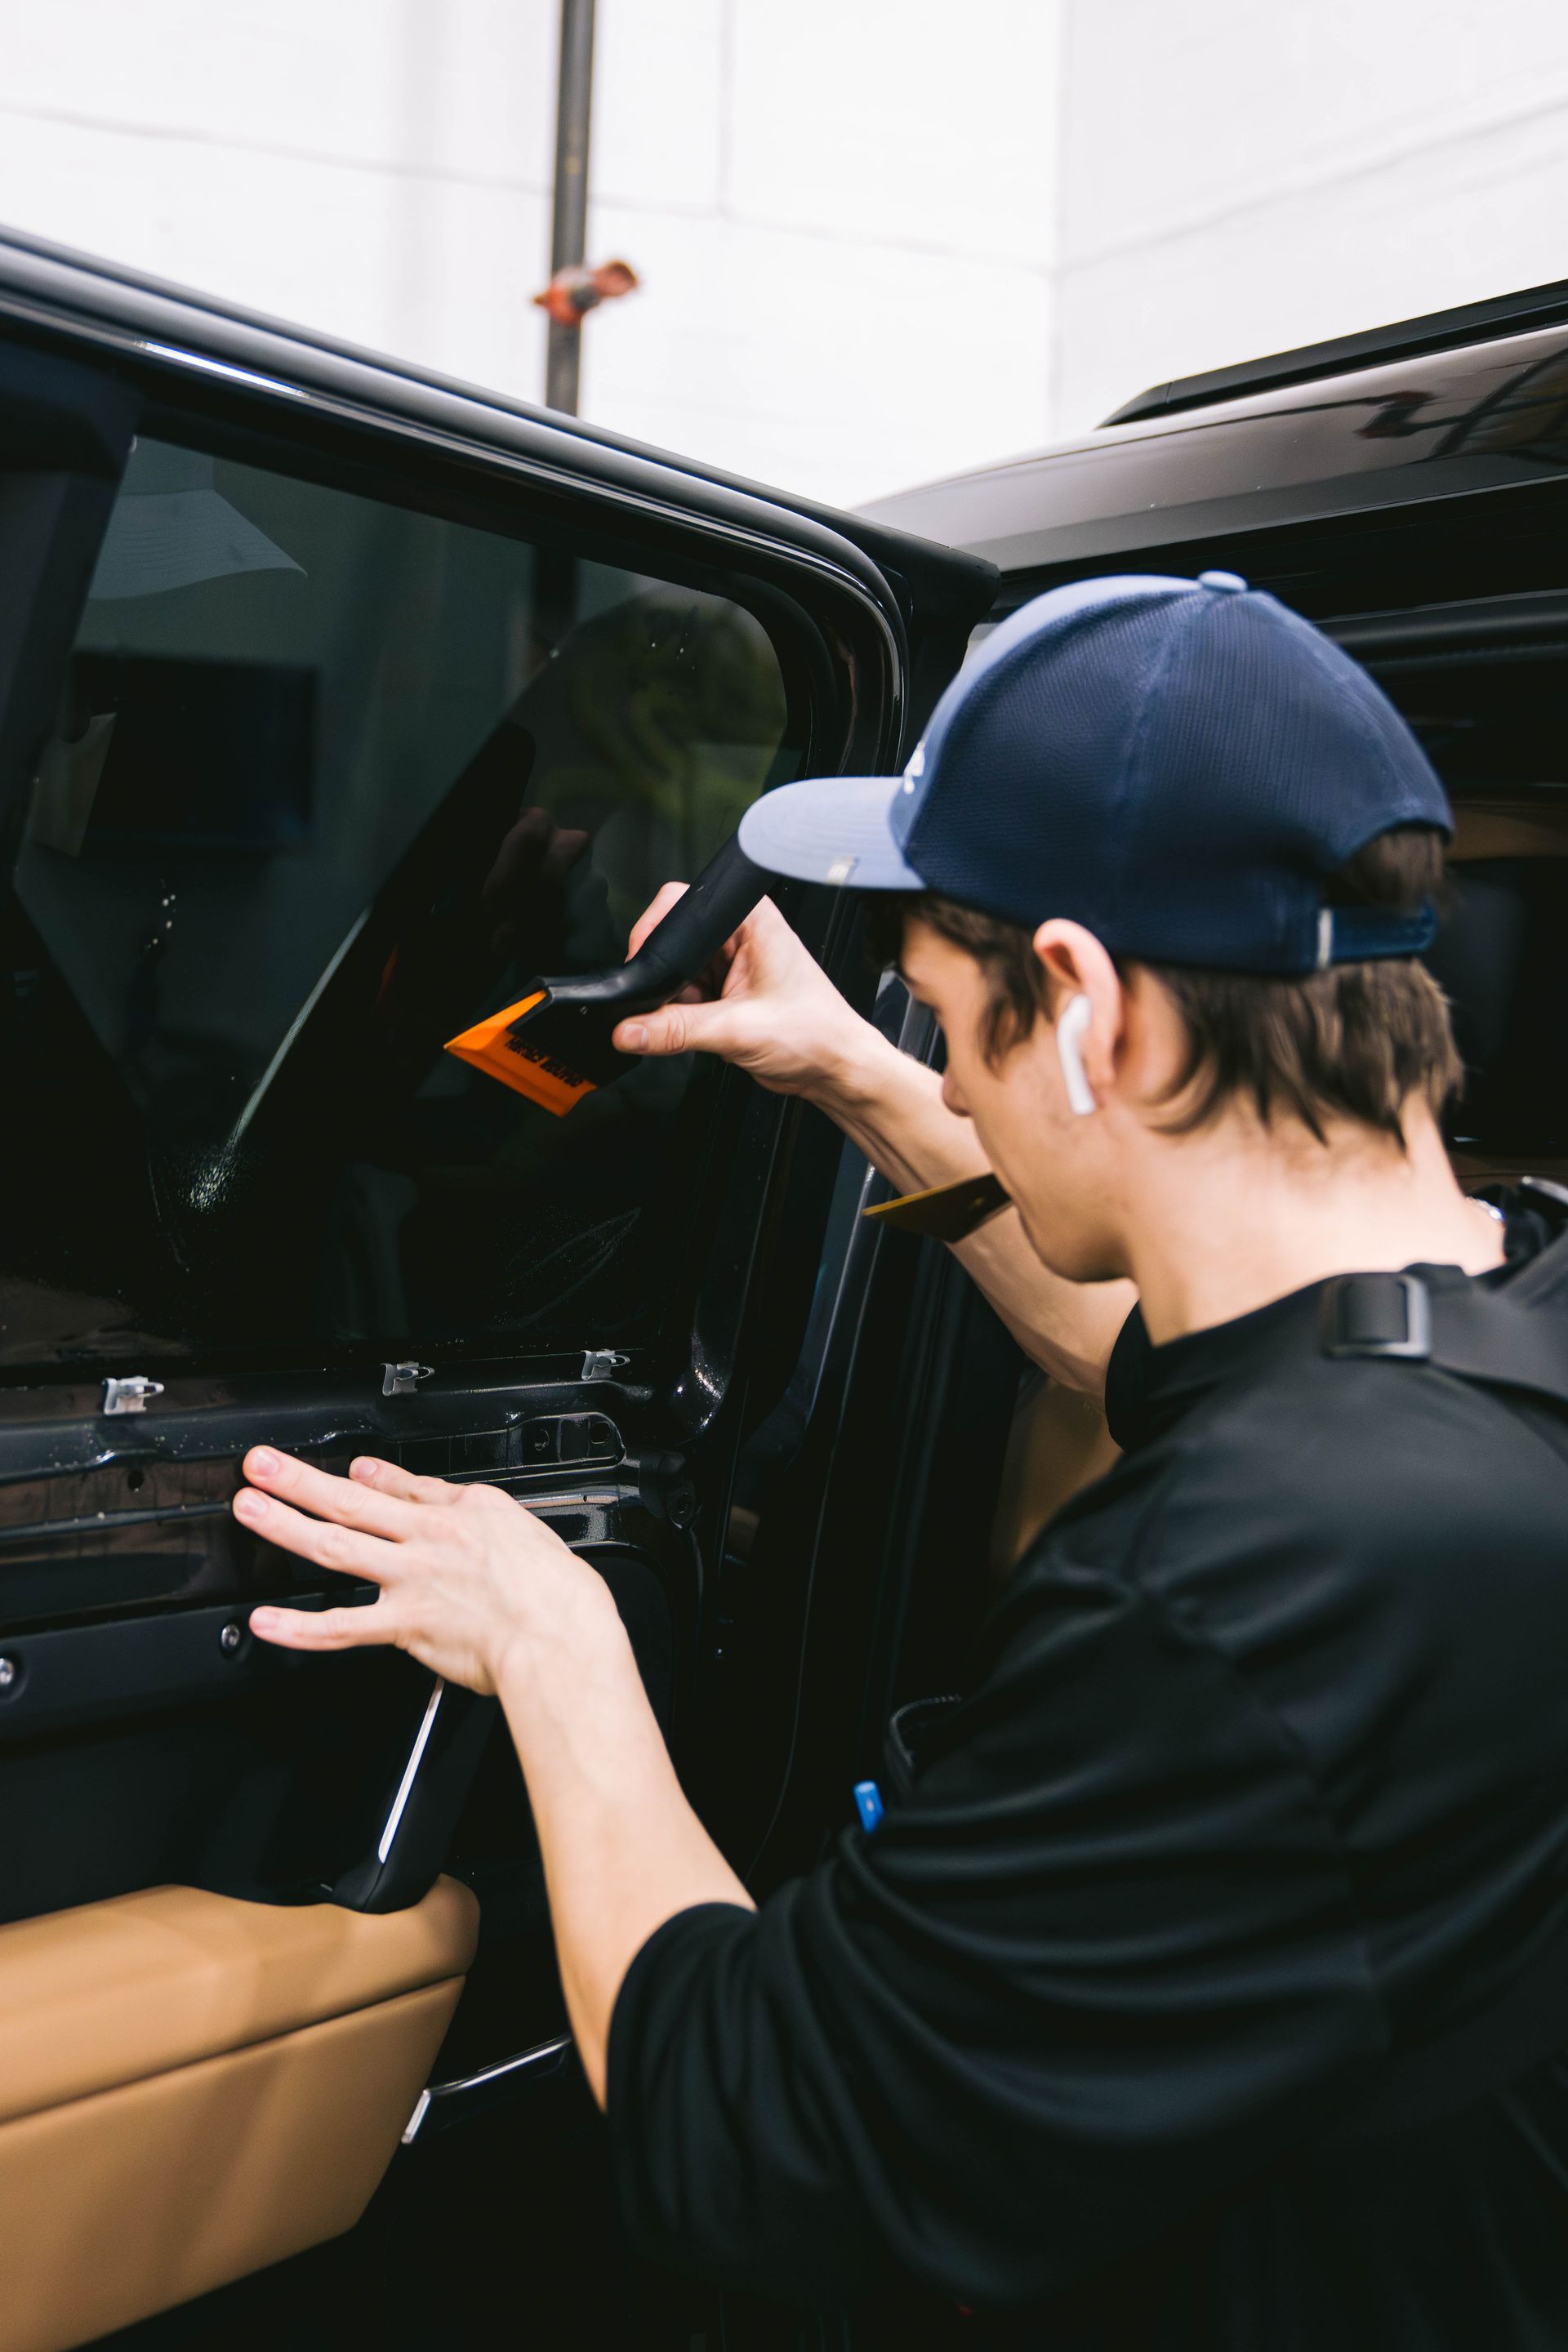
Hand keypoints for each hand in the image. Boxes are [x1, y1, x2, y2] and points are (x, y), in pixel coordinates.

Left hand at [236, 1449, 624, 1696]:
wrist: (560, 1633)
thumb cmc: (552, 1590)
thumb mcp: (515, 1523)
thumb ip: (458, 1504)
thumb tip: (417, 1489)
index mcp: (458, 1514)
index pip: (402, 1487)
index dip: (365, 1476)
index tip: (344, 1470)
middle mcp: (426, 1540)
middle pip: (350, 1502)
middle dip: (298, 1480)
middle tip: (259, 1465)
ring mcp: (410, 1580)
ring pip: (336, 1547)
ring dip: (286, 1525)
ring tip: (250, 1509)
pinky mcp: (405, 1625)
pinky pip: (343, 1626)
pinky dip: (300, 1626)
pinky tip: (266, 1620)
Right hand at [611, 887, 873, 1099]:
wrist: (835, 1070)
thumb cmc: (817, 1034)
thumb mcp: (738, 1030)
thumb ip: (676, 1030)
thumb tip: (630, 1029)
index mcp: (750, 919)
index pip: (682, 904)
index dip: (655, 933)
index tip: (644, 966)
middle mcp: (740, 936)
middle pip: (673, 943)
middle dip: (666, 978)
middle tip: (674, 1006)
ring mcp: (732, 965)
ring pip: (676, 975)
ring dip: (676, 1002)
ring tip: (705, 1023)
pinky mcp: (726, 993)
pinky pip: (685, 998)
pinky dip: (683, 1017)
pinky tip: (704, 1031)